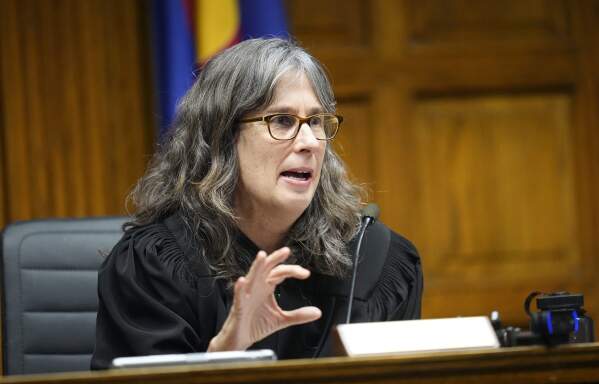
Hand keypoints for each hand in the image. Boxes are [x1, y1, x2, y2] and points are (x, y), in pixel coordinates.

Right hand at [207, 247, 321, 350]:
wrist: (239, 340)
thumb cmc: (256, 325)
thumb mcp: (281, 320)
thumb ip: (298, 315)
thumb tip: (318, 312)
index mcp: (266, 287)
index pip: (279, 273)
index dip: (292, 270)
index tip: (305, 274)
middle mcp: (256, 287)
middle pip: (266, 269)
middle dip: (275, 259)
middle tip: (286, 251)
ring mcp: (246, 296)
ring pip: (251, 277)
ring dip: (256, 266)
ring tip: (262, 256)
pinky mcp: (238, 307)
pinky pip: (238, 296)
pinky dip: (240, 288)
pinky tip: (242, 280)